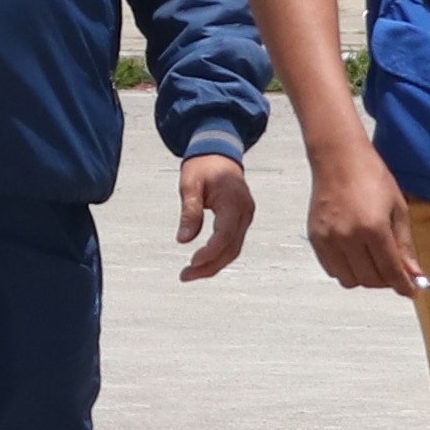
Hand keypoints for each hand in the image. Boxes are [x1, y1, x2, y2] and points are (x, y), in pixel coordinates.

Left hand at [173, 153, 253, 282]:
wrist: (219, 153)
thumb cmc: (203, 166)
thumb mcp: (190, 185)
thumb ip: (189, 212)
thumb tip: (183, 240)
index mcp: (233, 201)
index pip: (225, 235)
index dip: (210, 253)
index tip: (191, 263)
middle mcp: (245, 212)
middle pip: (231, 248)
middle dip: (209, 266)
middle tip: (185, 276)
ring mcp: (246, 216)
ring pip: (233, 249)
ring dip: (213, 264)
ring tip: (190, 273)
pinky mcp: (242, 220)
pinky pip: (233, 243)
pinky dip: (219, 255)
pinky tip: (202, 262)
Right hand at [304, 132, 429, 298]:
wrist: (338, 158)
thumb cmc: (373, 177)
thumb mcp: (398, 208)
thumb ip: (404, 245)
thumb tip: (413, 274)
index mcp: (373, 228)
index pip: (390, 271)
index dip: (403, 286)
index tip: (411, 292)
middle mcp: (348, 238)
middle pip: (370, 280)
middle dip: (386, 280)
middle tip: (394, 270)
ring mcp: (329, 239)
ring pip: (350, 280)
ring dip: (366, 277)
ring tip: (373, 261)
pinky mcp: (316, 238)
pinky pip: (333, 269)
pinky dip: (347, 270)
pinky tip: (355, 255)